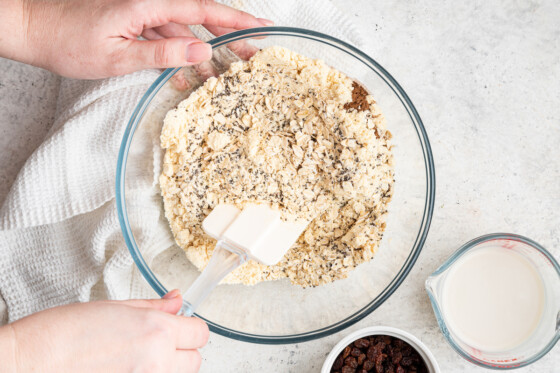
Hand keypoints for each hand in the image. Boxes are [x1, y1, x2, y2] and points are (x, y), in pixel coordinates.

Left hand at [0, 0, 271, 78]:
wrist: (33, 29)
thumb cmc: (66, 40)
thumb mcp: (118, 55)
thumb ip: (162, 53)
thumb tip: (202, 51)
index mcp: (147, 4)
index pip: (203, 9)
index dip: (235, 19)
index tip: (261, 26)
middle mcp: (149, 4)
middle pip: (201, 18)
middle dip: (229, 35)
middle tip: (253, 53)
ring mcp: (142, 14)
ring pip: (184, 31)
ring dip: (204, 52)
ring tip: (225, 74)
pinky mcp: (134, 24)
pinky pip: (165, 38)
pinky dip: (178, 56)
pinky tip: (188, 75)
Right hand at [0, 290, 208, 372]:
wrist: (29, 365)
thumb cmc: (62, 334)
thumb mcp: (114, 308)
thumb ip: (153, 307)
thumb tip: (177, 300)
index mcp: (156, 332)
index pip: (200, 333)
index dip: (189, 328)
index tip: (180, 327)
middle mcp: (158, 362)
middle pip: (195, 360)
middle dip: (180, 351)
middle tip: (155, 344)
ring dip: (166, 367)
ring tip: (135, 358)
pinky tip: (125, 369)